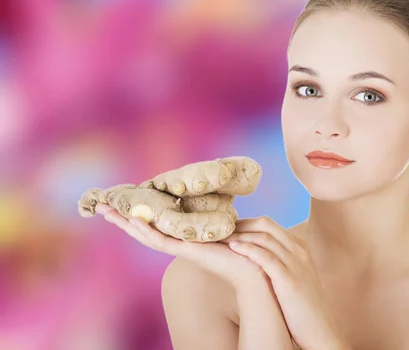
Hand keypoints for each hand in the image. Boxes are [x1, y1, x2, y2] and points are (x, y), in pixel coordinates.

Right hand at [96, 204, 265, 286]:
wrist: (253, 269)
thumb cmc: (242, 249)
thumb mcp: (222, 226)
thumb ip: (210, 215)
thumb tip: (211, 195)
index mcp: (183, 237)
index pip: (153, 225)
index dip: (136, 214)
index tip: (119, 202)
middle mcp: (177, 244)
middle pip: (142, 230)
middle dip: (121, 218)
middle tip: (100, 206)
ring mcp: (179, 249)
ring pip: (144, 235)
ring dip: (125, 223)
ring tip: (106, 211)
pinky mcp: (185, 252)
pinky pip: (159, 241)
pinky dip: (145, 231)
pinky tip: (132, 221)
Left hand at [221, 216, 348, 349]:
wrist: (320, 329)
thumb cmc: (304, 306)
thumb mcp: (296, 277)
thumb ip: (282, 263)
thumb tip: (258, 259)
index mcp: (300, 248)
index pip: (270, 225)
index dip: (247, 224)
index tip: (229, 229)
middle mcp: (299, 251)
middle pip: (266, 225)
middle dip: (241, 225)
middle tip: (221, 229)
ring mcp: (295, 263)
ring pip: (264, 238)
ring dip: (240, 235)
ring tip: (221, 237)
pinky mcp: (288, 279)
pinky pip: (265, 257)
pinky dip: (247, 249)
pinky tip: (233, 247)